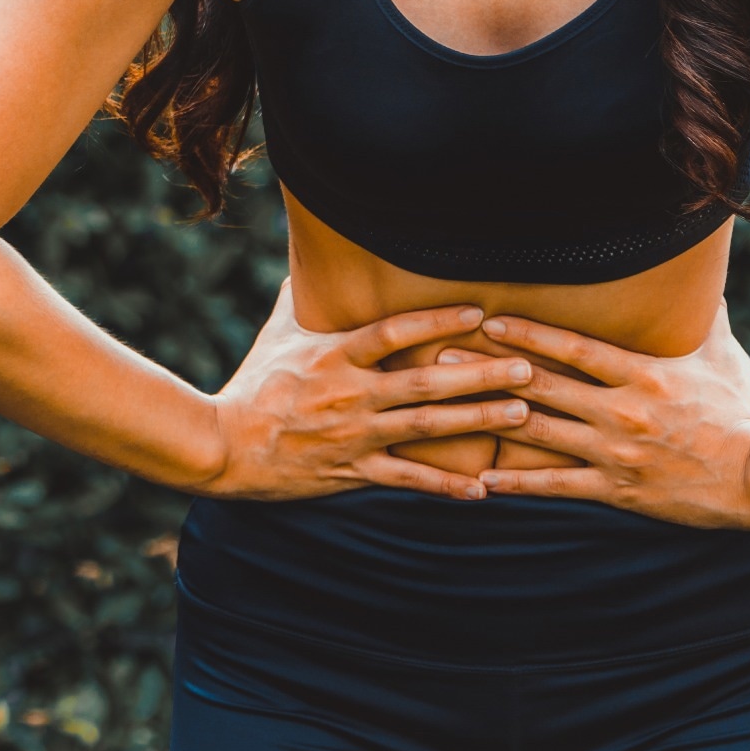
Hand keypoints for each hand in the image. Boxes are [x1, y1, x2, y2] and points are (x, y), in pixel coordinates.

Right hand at [200, 280, 534, 502]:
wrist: (222, 445)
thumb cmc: (252, 384)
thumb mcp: (277, 334)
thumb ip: (301, 299)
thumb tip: (309, 261)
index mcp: (335, 355)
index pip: (394, 332)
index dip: (437, 320)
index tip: (479, 312)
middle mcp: (351, 394)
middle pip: (425, 381)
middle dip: (480, 374)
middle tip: (527, 367)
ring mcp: (354, 435)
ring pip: (425, 427)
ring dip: (477, 420)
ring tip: (521, 413)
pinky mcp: (352, 472)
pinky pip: (406, 479)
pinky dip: (445, 486)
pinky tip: (483, 488)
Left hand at [471, 302, 749, 528]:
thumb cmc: (735, 413)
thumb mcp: (720, 357)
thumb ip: (702, 316)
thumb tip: (702, 276)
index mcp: (641, 374)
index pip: (574, 348)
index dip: (528, 335)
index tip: (490, 322)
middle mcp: (620, 411)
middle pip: (543, 386)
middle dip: (491, 371)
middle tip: (443, 360)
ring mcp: (614, 452)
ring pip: (541, 433)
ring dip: (492, 420)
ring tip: (450, 410)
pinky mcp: (615, 489)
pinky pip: (557, 486)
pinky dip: (518, 483)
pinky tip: (483, 480)